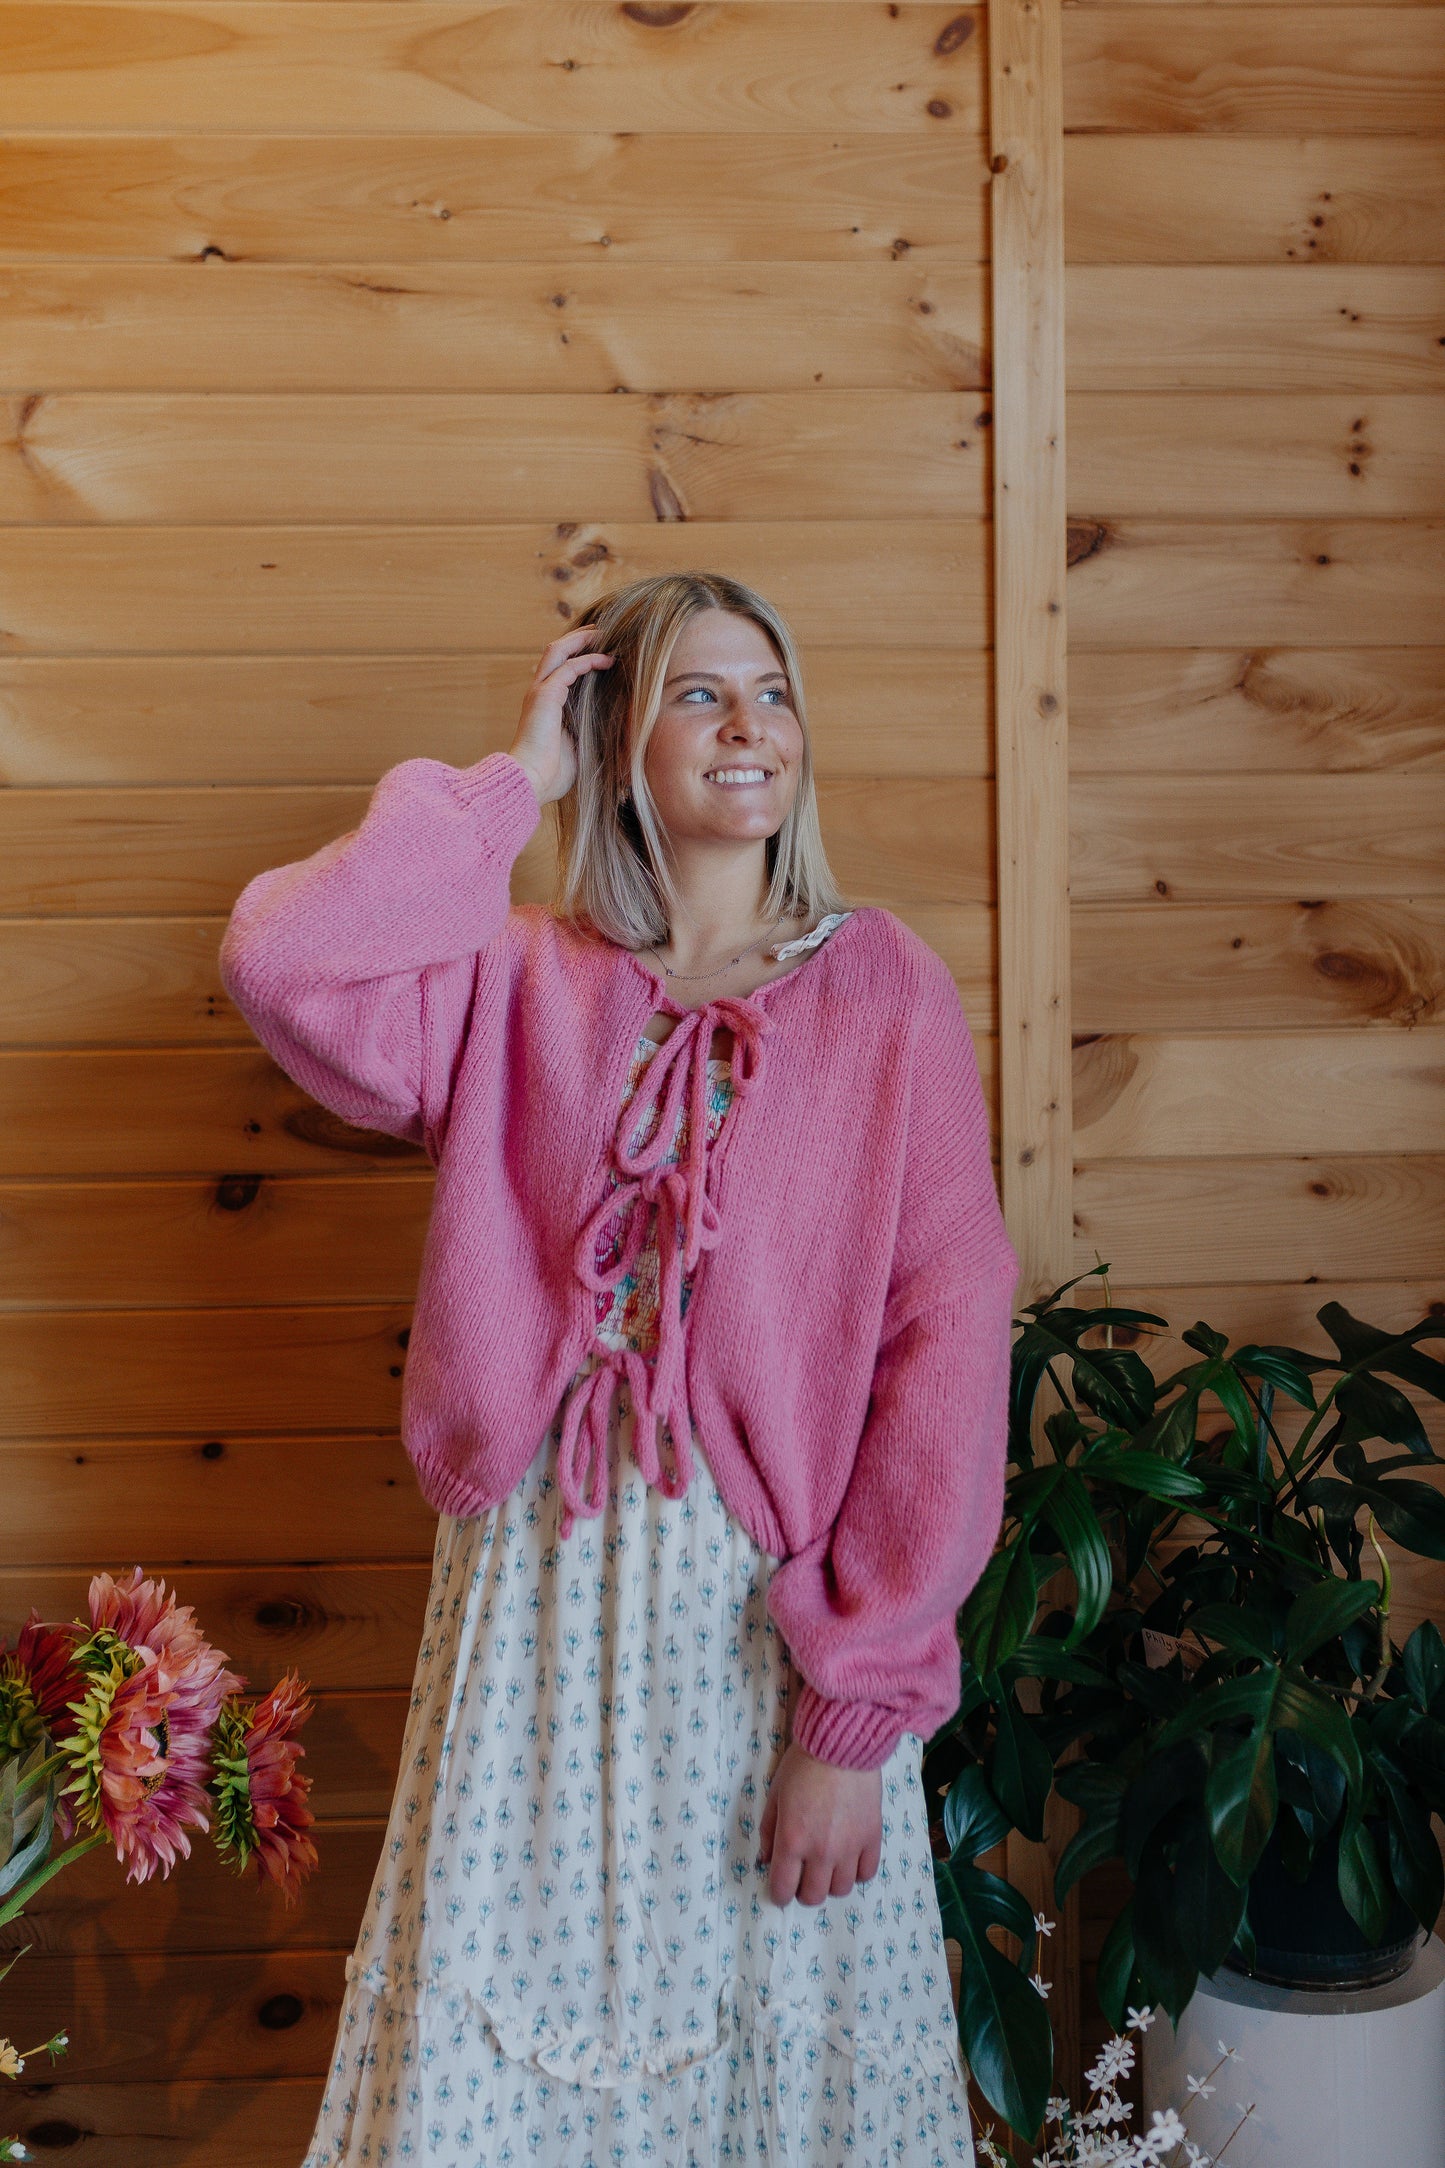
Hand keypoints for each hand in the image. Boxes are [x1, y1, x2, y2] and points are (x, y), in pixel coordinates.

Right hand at [507, 626, 613, 805]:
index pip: (560, 669)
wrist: (530, 781)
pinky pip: (569, 667)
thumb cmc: (553, 774)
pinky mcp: (544, 695)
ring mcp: (539, 692)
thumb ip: (592, 734)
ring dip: (582, 640)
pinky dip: (589, 660)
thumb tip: (620, 734)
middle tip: (603, 632)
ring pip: (558, 651)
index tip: (603, 651)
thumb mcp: (580, 748)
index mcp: (545, 705)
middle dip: (579, 638)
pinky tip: (607, 660)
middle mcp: (539, 693)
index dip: (579, 656)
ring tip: (605, 635)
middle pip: (556, 651)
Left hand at [757, 1740, 882, 1906]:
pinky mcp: (872, 1838)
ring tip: (827, 1865)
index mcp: (792, 1841)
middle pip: (813, 1896)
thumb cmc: (802, 1765)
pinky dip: (857, 1872)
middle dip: (804, 1891)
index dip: (779, 1894)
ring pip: (841, 1890)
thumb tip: (766, 1860)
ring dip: (831, 1882)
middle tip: (803, 1875)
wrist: (842, 1744)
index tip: (781, 1887)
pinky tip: (850, 1858)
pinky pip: (867, 1873)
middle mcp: (821, 1852)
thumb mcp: (774, 1795)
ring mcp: (849, 1848)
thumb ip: (768, 1831)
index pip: (783, 1889)